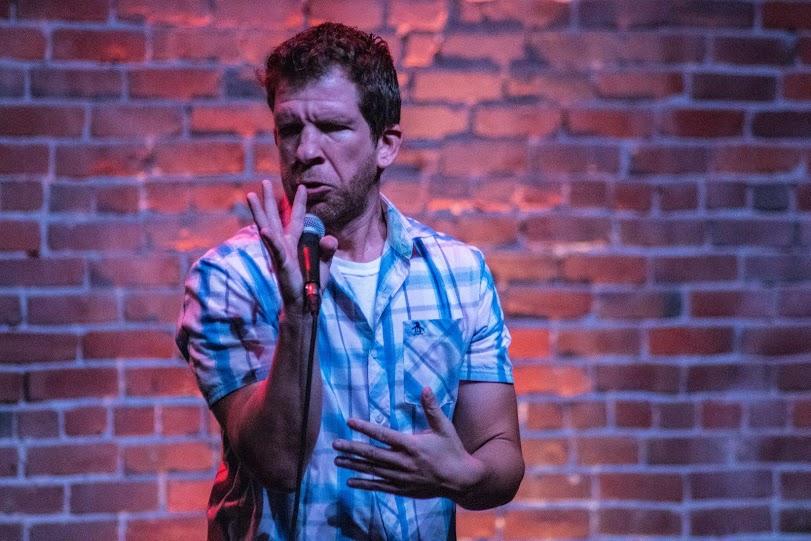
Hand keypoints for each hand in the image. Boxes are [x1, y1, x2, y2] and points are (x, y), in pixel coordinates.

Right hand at [246, 180, 335, 310]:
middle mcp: (285, 245)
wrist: (305, 304)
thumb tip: (329, 238)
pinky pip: (276, 250)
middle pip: (275, 218)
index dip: (299, 203)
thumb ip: (327, 249)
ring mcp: (281, 254)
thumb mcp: (324, 263)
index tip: (302, 187)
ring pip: (268, 228)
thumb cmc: (311, 283)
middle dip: (269, 200)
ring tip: (251, 196)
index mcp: (295, 242)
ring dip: (260, 212)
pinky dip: (270, 239)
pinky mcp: (282, 265)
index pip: (296, 218)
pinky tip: (264, 229)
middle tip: (263, 182)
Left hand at [332, 387, 485, 500]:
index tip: (350, 422)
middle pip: (373, 454)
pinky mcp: (402, 489)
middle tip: (335, 443)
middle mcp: (403, 462)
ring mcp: (401, 478)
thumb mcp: (444, 428)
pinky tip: (350, 482)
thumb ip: (432, 408)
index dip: (365, 428)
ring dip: (354, 465)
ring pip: (373, 471)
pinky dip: (364, 484)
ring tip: (337, 460)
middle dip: (352, 448)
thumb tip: (425, 388)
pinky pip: (379, 486)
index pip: (383, 435)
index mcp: (412, 445)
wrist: (461, 480)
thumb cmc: (452, 450)